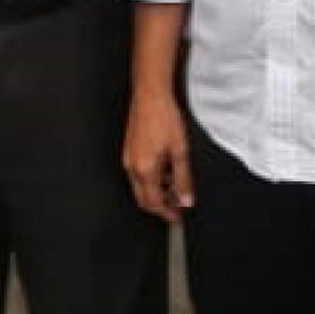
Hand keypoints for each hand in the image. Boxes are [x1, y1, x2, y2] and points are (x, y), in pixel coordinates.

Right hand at [123, 86, 194, 223]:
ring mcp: (128, 159)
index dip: (167, 213)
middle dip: (160, 206)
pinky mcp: (129, 151)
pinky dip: (151, 179)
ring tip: (174, 186)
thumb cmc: (164, 117)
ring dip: (156, 192)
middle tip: (177, 206)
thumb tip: (186, 198)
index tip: (177, 217)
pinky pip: (137, 174)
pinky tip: (164, 171)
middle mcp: (132, 166)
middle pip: (143, 199)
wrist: (151, 96)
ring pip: (140, 187)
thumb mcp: (181, 150)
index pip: (154, 203)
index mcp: (145, 169)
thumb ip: (183, 178)